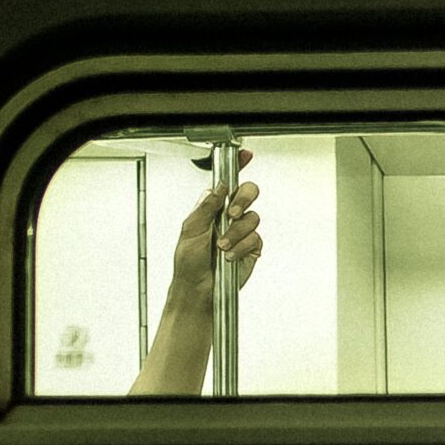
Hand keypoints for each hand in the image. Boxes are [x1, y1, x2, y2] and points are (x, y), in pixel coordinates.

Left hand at [169, 147, 261, 300]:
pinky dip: (243, 247)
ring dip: (236, 233)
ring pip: (253, 219)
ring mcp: (242, 232)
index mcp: (212, 208)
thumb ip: (206, 206)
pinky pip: (256, 239)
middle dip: (243, 200)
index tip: (245, 155)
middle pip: (249, 193)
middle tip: (232, 213)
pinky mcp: (252, 248)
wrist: (198, 288)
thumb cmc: (188, 262)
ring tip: (222, 246)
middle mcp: (229, 217)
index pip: (228, 183)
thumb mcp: (190, 229)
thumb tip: (219, 188)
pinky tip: (230, 255)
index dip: (238, 167)